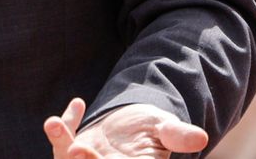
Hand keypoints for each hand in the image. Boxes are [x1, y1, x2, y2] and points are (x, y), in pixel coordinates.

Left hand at [44, 98, 208, 157]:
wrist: (135, 123)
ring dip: (61, 144)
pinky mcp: (71, 152)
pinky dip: (62, 128)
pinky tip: (78, 104)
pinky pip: (60, 144)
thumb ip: (178, 135)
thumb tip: (201, 138)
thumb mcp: (167, 129)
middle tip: (78, 148)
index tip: (96, 152)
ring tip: (55, 123)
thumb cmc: (156, 129)